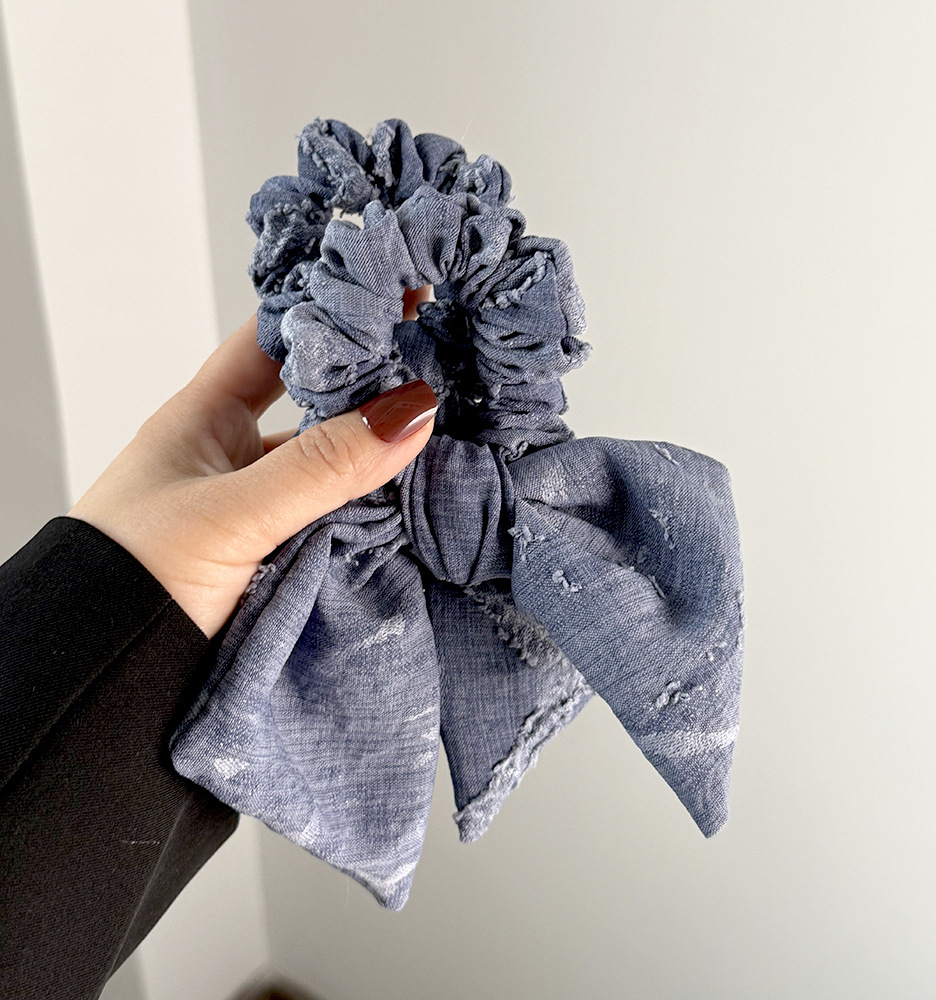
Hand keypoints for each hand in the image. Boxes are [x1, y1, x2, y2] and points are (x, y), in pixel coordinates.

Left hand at [67, 295, 436, 639]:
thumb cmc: (133, 580)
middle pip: (311, 401)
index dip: (324, 314)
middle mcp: (231, 454)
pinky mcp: (279, 553)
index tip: (389, 295)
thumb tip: (411, 410)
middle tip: (434, 363)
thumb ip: (321, 466)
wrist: (103, 683)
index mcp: (201, 419)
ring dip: (373, 455)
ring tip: (441, 431)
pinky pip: (335, 515)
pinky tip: (412, 499)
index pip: (270, 341)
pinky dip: (371, 508)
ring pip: (329, 463)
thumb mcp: (233, 514)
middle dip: (365, 386)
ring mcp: (257, 505)